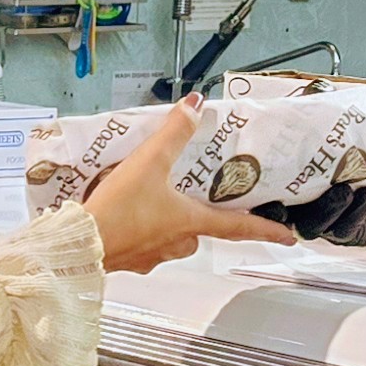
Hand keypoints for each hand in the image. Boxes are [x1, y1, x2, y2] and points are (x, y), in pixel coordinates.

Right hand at [77, 99, 290, 275]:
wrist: (77, 246)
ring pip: (172, 240)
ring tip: (146, 202)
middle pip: (200, 231)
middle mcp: (177, 243)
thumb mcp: (150, 162)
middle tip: (189, 201)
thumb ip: (175, 133)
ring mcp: (153, 256)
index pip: (238, 227)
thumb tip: (197, 104)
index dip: (266, 230)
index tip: (288, 237)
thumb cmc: (117, 210)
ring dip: (165, 224)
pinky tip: (124, 219)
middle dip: (197, 217)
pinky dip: (140, 232)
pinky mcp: (130, 261)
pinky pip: (144, 245)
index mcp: (190, 222)